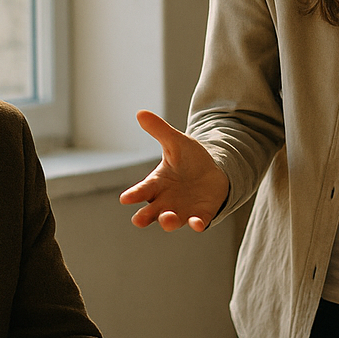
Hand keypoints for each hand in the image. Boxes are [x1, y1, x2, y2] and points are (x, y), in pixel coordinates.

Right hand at [120, 110, 229, 230]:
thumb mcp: (175, 142)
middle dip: (144, 217)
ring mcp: (182, 210)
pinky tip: (197, 224)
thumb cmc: (188, 159)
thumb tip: (141, 112)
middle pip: (150, 213)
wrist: (213, 171)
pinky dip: (196, 224)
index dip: (134, 194)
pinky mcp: (200, 215)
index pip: (141, 191)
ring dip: (168, 221)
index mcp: (156, 184)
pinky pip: (197, 223)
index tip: (125, 198)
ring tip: (167, 218)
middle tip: (139, 220)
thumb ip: (159, 130)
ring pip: (171, 221)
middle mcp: (165, 201)